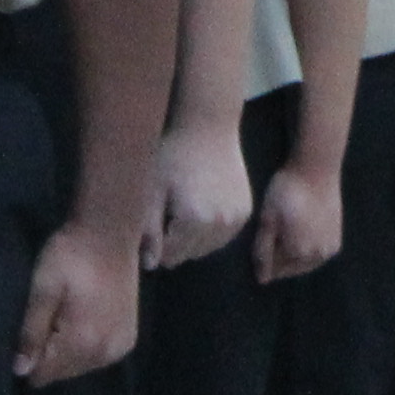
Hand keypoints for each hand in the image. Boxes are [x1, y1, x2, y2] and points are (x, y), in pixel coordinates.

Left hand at [15, 218, 143, 383]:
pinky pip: (97, 357)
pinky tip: (82, 320)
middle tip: (49, 316)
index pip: (44, 374)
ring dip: (68, 350)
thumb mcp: (43, 286)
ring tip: (65, 315)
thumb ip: (32, 330)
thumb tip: (20, 370)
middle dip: (49, 353)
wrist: (112, 231)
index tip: (30, 329)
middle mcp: (106, 352)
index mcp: (83, 340)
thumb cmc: (71, 254)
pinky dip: (86, 345)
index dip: (29, 357)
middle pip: (62, 373)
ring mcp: (121, 347)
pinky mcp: (129, 339)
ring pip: (79, 366)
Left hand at [153, 117, 254, 269]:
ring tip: (184, 211)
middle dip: (175, 243)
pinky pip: (224, 236)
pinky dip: (212, 230)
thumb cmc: (173, 155)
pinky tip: (203, 208)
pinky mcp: (245, 211)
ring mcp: (235, 220)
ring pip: (207, 248)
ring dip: (194, 239)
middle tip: (167, 215)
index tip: (153, 224)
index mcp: (193, 222)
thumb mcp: (152, 190)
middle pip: (189, 254)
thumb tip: (149, 266)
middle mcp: (218, 226)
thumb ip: (149, 230)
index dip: (156, 245)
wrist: (208, 128)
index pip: (169, 257)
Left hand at [251, 157, 347, 286]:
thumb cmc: (286, 191)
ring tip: (286, 231)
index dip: (263, 258)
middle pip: (291, 267)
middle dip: (280, 257)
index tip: (261, 240)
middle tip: (273, 234)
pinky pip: (318, 252)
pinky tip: (301, 230)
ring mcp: (330, 248)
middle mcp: (317, 257)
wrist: (316, 168)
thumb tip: (262, 280)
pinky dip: (308, 247)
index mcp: (298, 254)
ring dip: (295, 252)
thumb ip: (263, 251)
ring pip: (305, 261)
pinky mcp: (337, 238)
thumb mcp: (267, 219)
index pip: (274, 270)